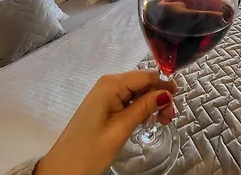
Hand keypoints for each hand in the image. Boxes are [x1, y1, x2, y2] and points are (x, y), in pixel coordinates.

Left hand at [35, 70, 176, 174]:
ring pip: (138, 92)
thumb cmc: (89, 151)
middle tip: (170, 117)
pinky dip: (142, 108)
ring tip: (163, 121)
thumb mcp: (120, 129)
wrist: (61, 171)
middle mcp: (109, 83)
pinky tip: (149, 119)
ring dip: (153, 103)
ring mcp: (106, 94)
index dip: (164, 84)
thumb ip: (144, 108)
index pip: (145, 76)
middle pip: (143, 83)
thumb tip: (166, 93)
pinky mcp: (105, 105)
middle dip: (159, 96)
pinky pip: (129, 100)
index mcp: (111, 84)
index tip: (178, 98)